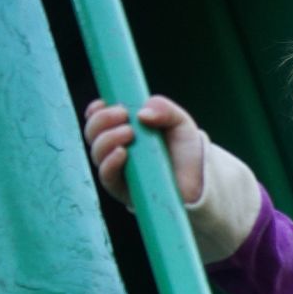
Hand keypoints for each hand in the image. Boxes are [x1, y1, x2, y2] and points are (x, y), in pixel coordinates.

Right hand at [82, 95, 205, 208]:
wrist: (200, 182)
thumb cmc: (185, 151)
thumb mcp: (179, 123)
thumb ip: (164, 109)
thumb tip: (141, 113)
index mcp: (122, 130)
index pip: (97, 119)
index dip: (95, 111)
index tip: (104, 103)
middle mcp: (115, 149)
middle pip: (92, 134)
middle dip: (102, 120)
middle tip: (123, 115)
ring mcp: (118, 170)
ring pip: (97, 153)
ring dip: (107, 138)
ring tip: (129, 132)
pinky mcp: (123, 190)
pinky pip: (107, 177)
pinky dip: (110, 162)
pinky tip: (122, 152)